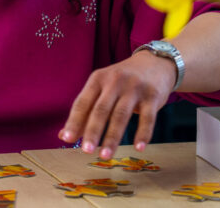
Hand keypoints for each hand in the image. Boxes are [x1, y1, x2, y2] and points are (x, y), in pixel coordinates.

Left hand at [58, 51, 175, 158]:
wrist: (155, 63)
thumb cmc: (122, 81)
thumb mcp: (102, 88)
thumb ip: (85, 110)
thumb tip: (64, 136)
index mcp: (97, 79)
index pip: (82, 102)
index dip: (74, 121)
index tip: (67, 139)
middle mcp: (115, 81)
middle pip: (101, 109)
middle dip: (92, 131)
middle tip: (86, 151)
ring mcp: (134, 88)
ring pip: (121, 115)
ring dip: (112, 137)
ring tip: (105, 155)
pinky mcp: (153, 95)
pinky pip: (148, 118)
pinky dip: (143, 134)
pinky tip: (138, 148)